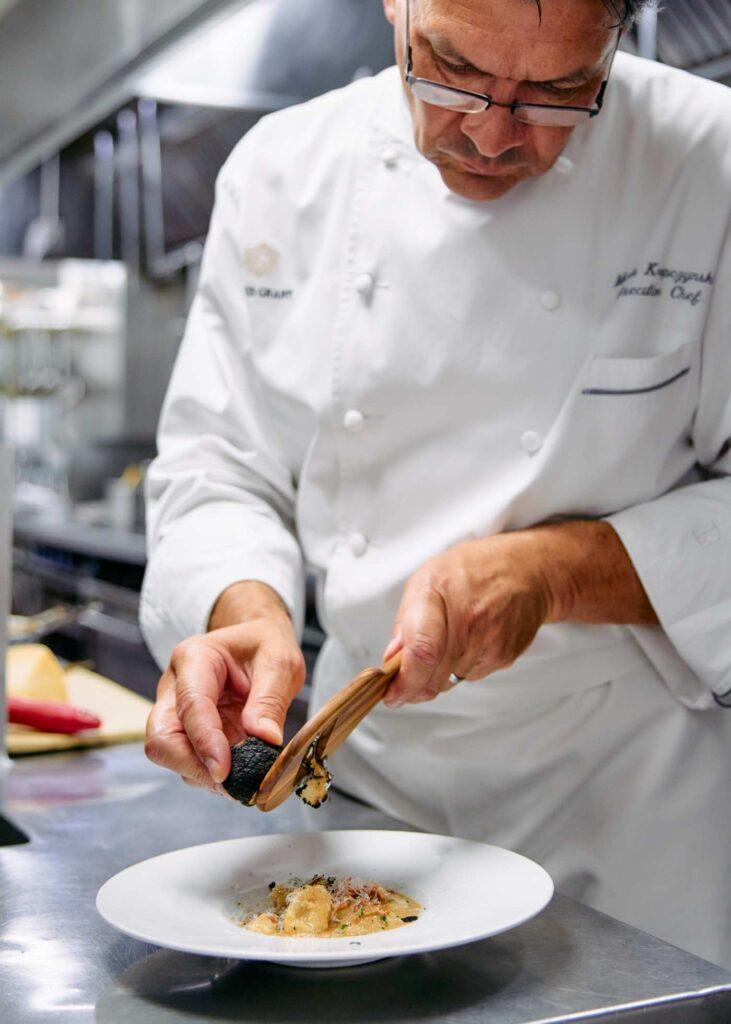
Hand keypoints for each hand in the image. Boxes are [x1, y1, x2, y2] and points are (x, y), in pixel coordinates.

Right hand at [145, 583, 305, 788]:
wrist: (257, 644)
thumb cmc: (265, 645)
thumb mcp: (280, 661)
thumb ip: (271, 699)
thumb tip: (265, 739)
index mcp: (195, 658)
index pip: (190, 705)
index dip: (204, 742)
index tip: (224, 771)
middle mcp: (175, 686)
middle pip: (161, 737)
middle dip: (191, 766)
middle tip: (231, 784)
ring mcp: (176, 711)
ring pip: (171, 755)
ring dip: (204, 773)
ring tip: (245, 776)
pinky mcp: (186, 733)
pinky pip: (189, 761)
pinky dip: (211, 774)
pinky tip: (240, 770)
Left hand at [382, 532, 553, 706]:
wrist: (527, 571)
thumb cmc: (472, 570)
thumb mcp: (426, 579)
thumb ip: (406, 621)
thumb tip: (393, 659)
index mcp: (439, 591)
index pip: (422, 650)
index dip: (405, 680)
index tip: (393, 694)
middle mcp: (468, 617)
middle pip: (434, 675)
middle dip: (414, 686)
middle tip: (406, 680)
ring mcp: (490, 639)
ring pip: (449, 681)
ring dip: (438, 674)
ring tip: (447, 641)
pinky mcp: (505, 656)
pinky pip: (470, 676)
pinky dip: (461, 667)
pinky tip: (469, 641)